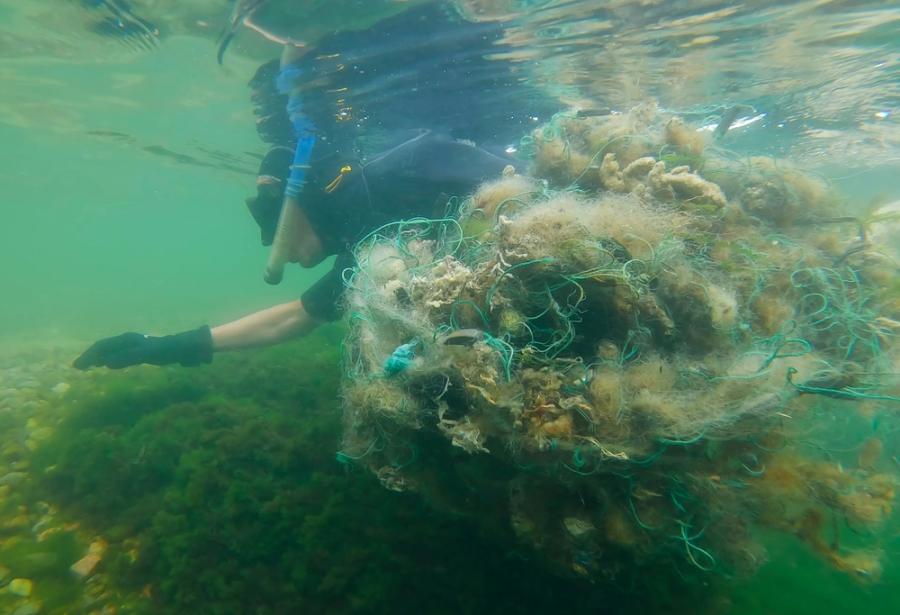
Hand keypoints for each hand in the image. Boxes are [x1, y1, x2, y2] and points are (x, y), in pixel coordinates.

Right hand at [73, 327, 212, 369]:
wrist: (184, 347)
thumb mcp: (146, 354)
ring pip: (110, 350)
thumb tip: (105, 363)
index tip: (78, 367)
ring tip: (87, 367)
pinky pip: (119, 354)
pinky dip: (108, 359)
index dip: (89, 356)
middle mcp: (128, 340)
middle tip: (77, 367)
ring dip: (97, 358)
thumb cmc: (166, 350)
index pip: (102, 347)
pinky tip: (106, 365)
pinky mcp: (140, 352)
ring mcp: (134, 345)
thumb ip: (127, 358)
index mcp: (127, 340)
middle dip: (90, 356)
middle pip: (103, 347)